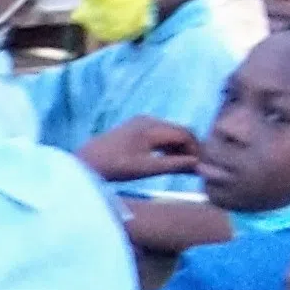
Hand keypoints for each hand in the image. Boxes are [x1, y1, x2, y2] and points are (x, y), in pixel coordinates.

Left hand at [79, 118, 201, 181]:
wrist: (86, 162)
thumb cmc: (115, 167)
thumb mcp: (146, 168)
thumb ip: (173, 165)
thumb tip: (199, 164)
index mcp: (150, 127)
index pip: (185, 134)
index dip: (197, 149)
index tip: (202, 166)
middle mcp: (148, 120)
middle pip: (180, 131)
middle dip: (190, 148)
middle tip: (198, 167)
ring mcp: (141, 122)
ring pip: (171, 133)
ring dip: (180, 148)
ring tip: (186, 167)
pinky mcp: (136, 128)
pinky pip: (160, 134)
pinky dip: (168, 146)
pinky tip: (171, 161)